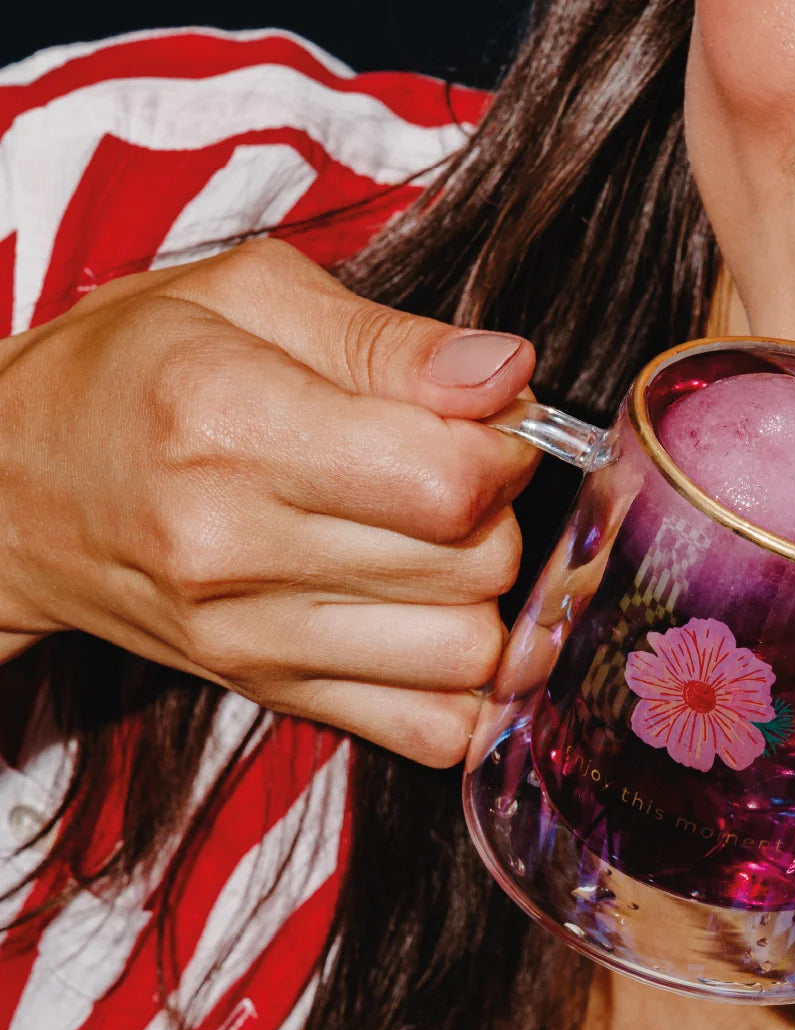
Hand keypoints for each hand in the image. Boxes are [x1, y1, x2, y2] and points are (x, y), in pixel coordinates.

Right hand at [0, 238, 538, 766]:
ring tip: (436, 545)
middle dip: (499, 513)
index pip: (445, 481)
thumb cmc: (132, 372)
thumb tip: (509, 375)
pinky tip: (436, 626)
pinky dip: (463, 689)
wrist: (13, 490)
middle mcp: (235, 547)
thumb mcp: (246, 297)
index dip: (503, 450)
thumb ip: (390, 339)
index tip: (485, 427)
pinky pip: (427, 733)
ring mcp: (250, 638)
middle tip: (455, 476)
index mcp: (232, 423)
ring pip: (465, 653)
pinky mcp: (266, 692)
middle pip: (473, 566)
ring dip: (483, 596)